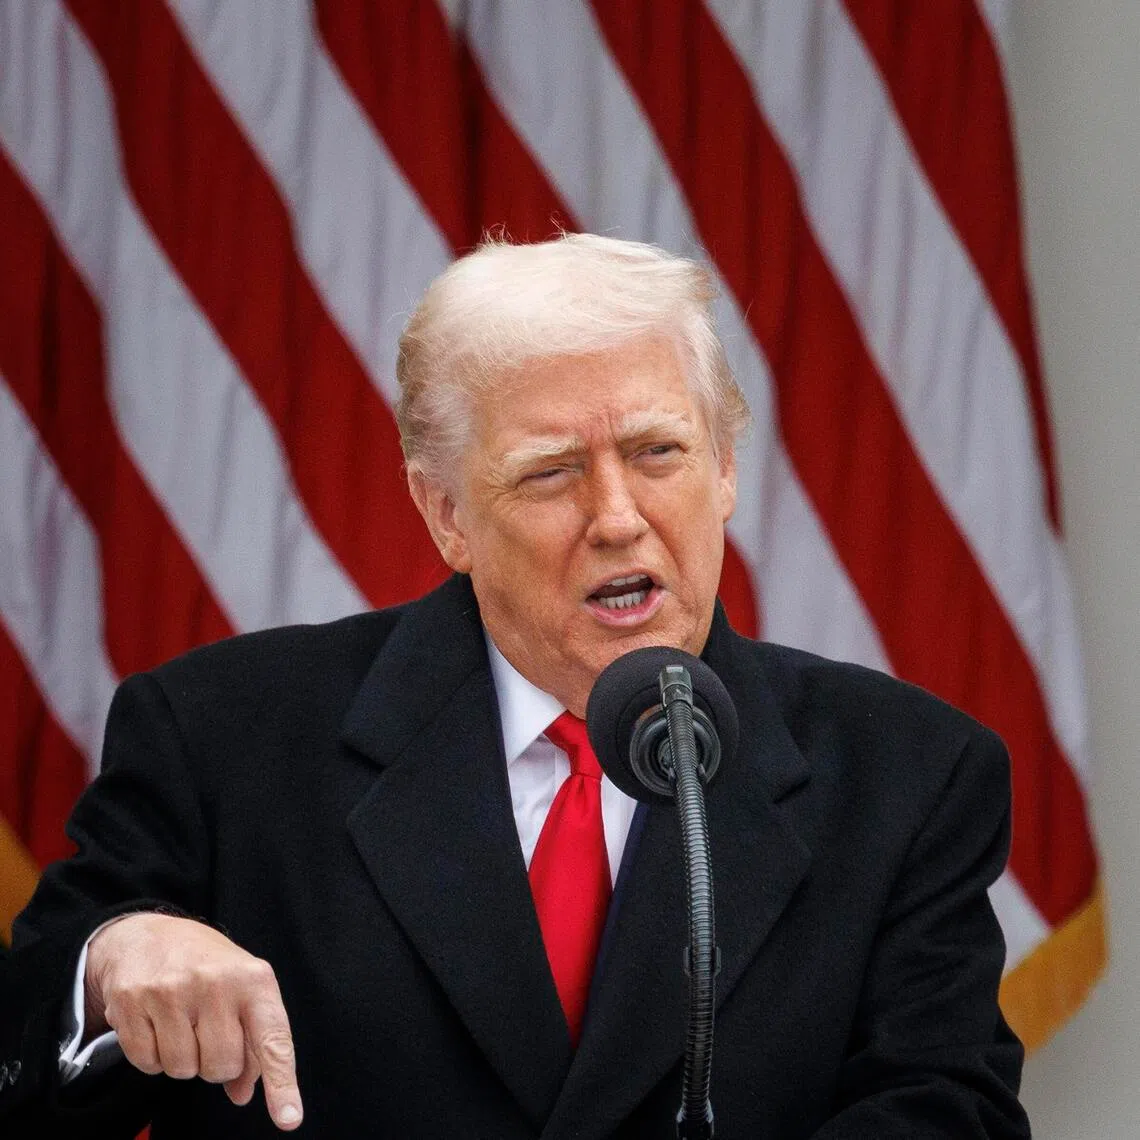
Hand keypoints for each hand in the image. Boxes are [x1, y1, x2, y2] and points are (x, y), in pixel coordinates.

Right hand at [85, 913, 302, 1130]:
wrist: (148, 934)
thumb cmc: (206, 966)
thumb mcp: (243, 989)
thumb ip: (253, 1041)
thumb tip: (244, 1093)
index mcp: (253, 978)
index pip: (273, 1038)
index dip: (281, 1082)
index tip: (289, 1118)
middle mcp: (215, 982)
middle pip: (221, 1067)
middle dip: (215, 1063)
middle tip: (207, 1031)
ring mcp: (171, 991)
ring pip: (183, 1070)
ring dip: (182, 1059)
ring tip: (181, 1022)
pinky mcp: (132, 1002)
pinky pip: (147, 1064)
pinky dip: (151, 1055)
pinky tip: (156, 1024)